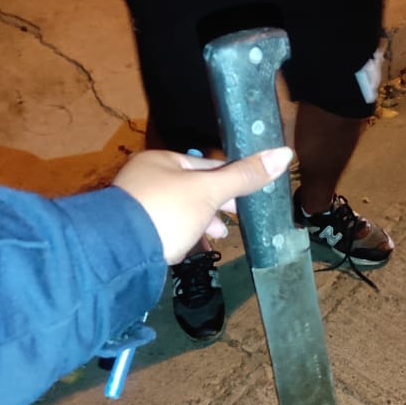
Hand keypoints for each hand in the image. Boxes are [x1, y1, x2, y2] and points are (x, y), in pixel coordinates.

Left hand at [113, 146, 292, 263]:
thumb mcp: (209, 191)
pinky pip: (168, 226)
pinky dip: (184, 233)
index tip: (249, 197)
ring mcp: (138, 205)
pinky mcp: (135, 231)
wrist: (121, 251)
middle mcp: (147, 178)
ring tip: (218, 235)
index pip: (206, 165)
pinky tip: (193, 244)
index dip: (231, 180)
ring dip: (202, 221)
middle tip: (236, 218)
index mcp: (162, 160)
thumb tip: (285, 153)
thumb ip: (244, 176)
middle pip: (193, 188)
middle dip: (217, 205)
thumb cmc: (166, 211)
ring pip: (181, 209)